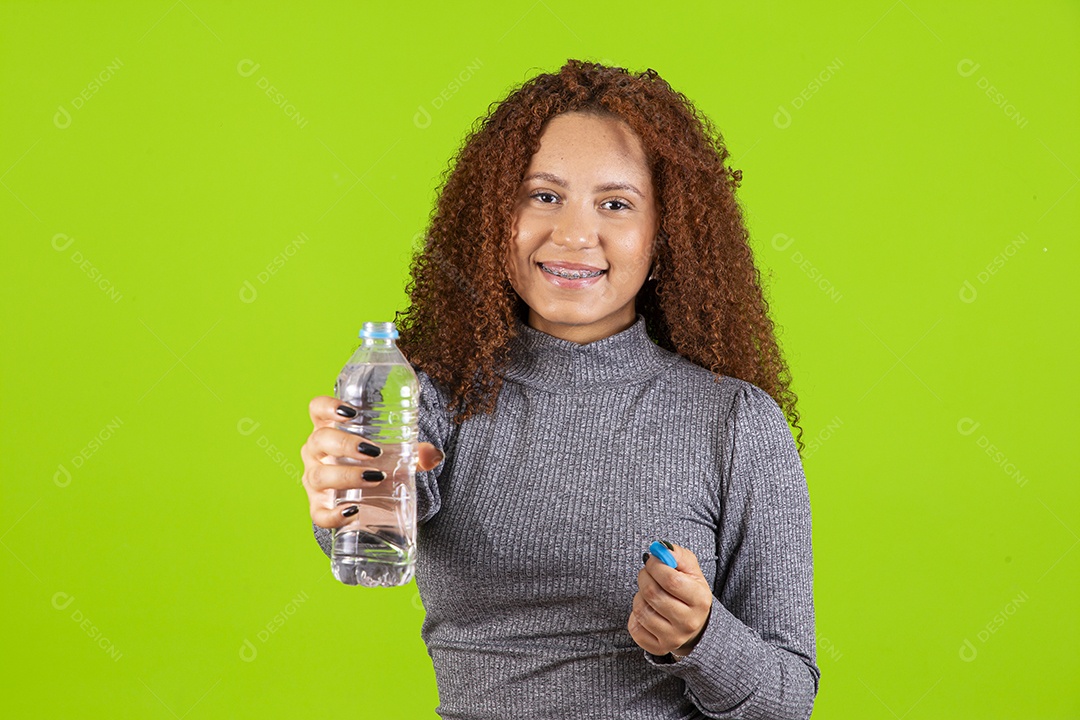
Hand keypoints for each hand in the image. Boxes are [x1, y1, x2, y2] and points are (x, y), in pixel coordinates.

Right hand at [300, 395, 443, 527]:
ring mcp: (314, 480)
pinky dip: (334, 514)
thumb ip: (416, 452)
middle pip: (319, 440)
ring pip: (319, 475)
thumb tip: (434, 455)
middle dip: (344, 444)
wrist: (370, 497)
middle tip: (374, 451)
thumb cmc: (376, 464)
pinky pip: (319, 514)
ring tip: (375, 477)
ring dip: (346, 475)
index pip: (317, 409)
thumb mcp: (396, 453)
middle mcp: (316, 452)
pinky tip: (353, 510)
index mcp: (330, 429)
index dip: (327, 406)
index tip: (350, 412)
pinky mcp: (319, 507)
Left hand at [628, 542, 713, 657]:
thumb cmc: (689, 592)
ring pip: (641, 610)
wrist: (695, 625)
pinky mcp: (658, 647)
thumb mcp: (691, 570)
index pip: (671, 580)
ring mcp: (673, 638)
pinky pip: (635, 628)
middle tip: (646, 573)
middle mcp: (689, 622)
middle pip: (653, 594)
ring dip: (639, 596)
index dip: (655, 566)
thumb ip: (678, 555)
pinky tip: (646, 610)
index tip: (652, 560)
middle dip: (644, 577)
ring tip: (648, 593)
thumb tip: (660, 548)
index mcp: (700, 600)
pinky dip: (635, 615)